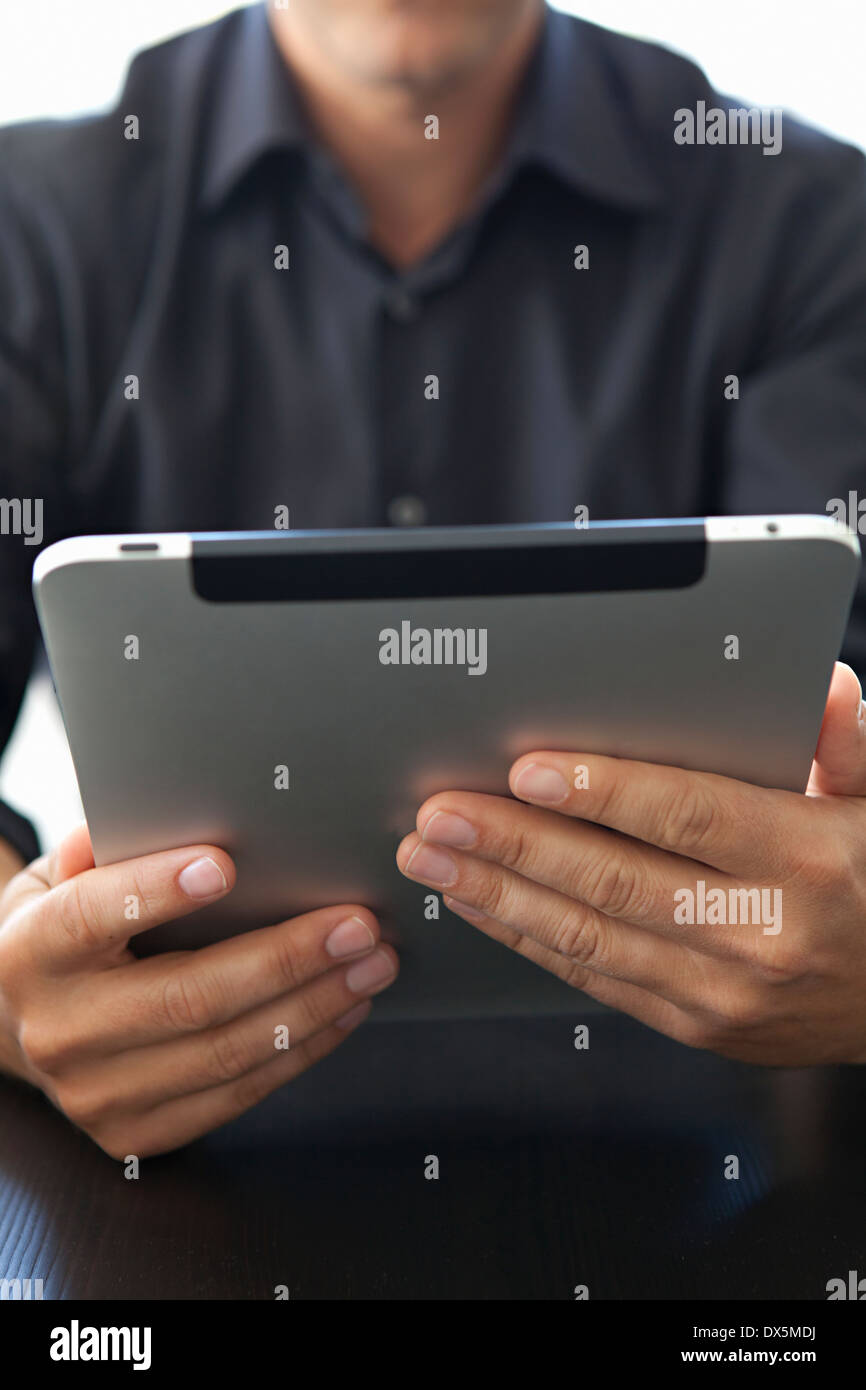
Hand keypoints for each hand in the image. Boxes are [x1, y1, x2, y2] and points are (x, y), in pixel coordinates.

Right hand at [0, 826, 396, 1154]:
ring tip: (372, 963)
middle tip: (356, 923)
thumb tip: (168, 809)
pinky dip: (301, 1050)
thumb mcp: (66, 879)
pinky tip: (343, 1009)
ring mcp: (96, 1094)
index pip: (92, 916)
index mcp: (32, 952)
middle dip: (285, 958)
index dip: (155, 891)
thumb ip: (105, 847)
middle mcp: (59, 1031)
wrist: (33, 1024)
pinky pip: (236, 1094)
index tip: (225, 862)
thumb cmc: (73, 929)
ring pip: (224, 1053)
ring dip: (313, 1006)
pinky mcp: (137, 1133)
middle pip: (186, 997)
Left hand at [397, 662, 865, 1065]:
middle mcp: (760, 933)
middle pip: (615, 880)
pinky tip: (479, 904)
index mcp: (805, 860)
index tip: (527, 769)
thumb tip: (824, 684)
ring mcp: (722, 992)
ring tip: (433, 857)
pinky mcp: (696, 1025)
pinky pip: (596, 978)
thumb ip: (846, 742)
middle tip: (441, 812)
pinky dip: (528, 940)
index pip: (688, 815)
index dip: (602, 792)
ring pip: (590, 937)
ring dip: (499, 894)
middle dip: (514, 843)